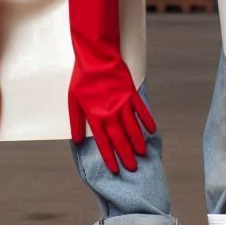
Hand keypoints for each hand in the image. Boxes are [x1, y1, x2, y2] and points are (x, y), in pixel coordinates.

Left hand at [66, 0, 155, 173]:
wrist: (96, 56)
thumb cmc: (82, 78)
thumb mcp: (73, 100)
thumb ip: (76, 122)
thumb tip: (77, 140)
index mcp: (95, 116)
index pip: (103, 142)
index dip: (110, 157)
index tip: (115, 169)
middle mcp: (110, 113)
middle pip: (120, 139)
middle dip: (126, 156)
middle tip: (133, 168)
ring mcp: (123, 104)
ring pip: (133, 128)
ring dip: (138, 143)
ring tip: (142, 154)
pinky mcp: (131, 93)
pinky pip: (142, 111)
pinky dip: (147, 121)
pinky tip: (152, 131)